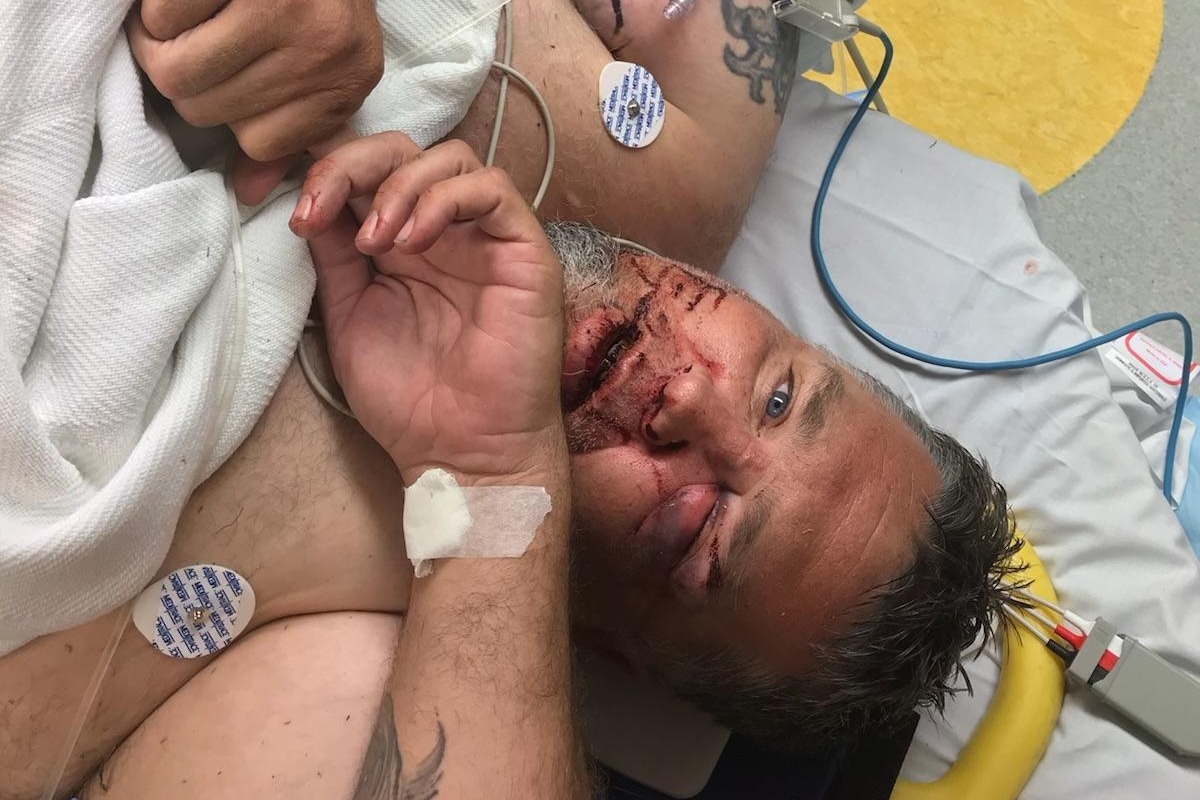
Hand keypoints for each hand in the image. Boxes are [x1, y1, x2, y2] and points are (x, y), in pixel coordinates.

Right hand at [128, 0, 383, 203]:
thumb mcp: (323, 61)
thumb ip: (290, 123)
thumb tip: (249, 191)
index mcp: (348, 83)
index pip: (260, 143)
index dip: (230, 111)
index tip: (228, 75)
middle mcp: (326, 54)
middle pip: (211, 111)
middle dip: (186, 75)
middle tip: (191, 39)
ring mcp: (287, 13)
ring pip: (179, 73)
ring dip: (159, 42)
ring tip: (180, 17)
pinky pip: (163, 18)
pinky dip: (156, 6)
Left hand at [290, 134, 566, 484]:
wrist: (463, 452)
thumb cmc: (410, 398)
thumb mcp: (347, 314)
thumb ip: (332, 254)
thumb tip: (305, 196)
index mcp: (396, 240)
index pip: (361, 167)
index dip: (313, 160)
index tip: (259, 186)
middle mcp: (440, 229)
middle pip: (399, 148)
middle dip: (347, 164)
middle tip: (315, 210)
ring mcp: (483, 236)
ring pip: (447, 157)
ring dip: (395, 187)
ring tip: (373, 243)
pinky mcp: (523, 248)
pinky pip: (492, 188)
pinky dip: (443, 201)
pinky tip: (412, 243)